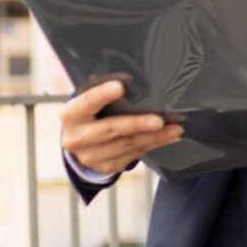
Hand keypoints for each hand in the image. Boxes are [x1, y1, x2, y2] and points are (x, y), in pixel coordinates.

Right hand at [60, 80, 182, 176]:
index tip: (120, 86)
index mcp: (71, 114)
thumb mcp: (92, 101)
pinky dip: (153, 145)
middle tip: (159, 120)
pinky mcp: (105, 166)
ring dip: (154, 137)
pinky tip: (168, 137)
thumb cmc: (93, 113)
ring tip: (175, 129)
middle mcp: (76, 138)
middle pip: (110, 129)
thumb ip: (107, 92)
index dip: (102, 95)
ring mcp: (90, 156)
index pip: (86, 102)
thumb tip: (131, 80)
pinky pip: (133, 155)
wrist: (82, 142)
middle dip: (137, 124)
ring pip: (126, 145)